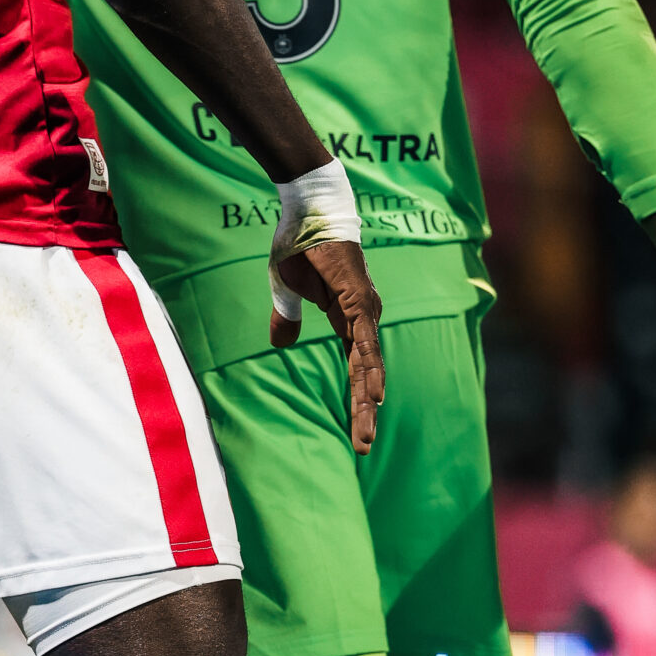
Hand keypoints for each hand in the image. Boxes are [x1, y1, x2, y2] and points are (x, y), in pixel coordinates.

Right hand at [273, 240, 385, 453]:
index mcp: (348, 318)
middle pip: (366, 373)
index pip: (355, 367)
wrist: (306, 209)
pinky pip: (365, 340)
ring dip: (368, 398)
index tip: (357, 430)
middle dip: (363, 411)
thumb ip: (287, 318)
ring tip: (367, 431)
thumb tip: (281, 344)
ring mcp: (364, 309)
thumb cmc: (299, 244)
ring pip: (368, 363)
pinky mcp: (358, 299)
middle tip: (363, 447)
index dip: (356, 399)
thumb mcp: (286, 290)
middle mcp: (364, 317)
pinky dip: (370, 367)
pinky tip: (375, 393)